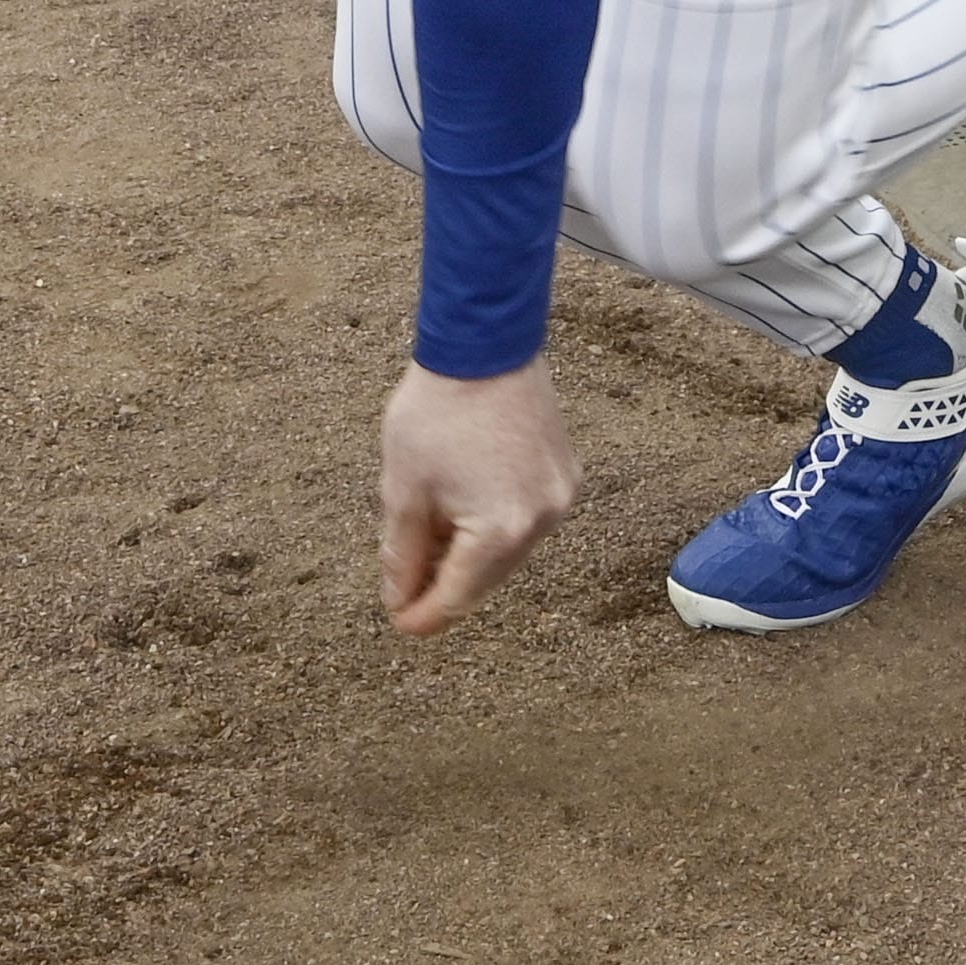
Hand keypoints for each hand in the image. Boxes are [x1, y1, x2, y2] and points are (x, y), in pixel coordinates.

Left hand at [376, 358, 576, 634]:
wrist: (485, 342)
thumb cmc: (438, 410)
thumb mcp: (403, 488)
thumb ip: (402, 553)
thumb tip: (400, 599)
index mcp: (499, 531)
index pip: (458, 596)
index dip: (423, 614)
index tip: (399, 622)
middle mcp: (541, 522)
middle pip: (486, 579)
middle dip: (445, 582)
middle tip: (406, 580)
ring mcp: (560, 498)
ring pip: (507, 552)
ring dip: (470, 553)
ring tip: (431, 532)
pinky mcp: (566, 475)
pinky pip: (525, 520)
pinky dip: (494, 525)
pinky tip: (463, 505)